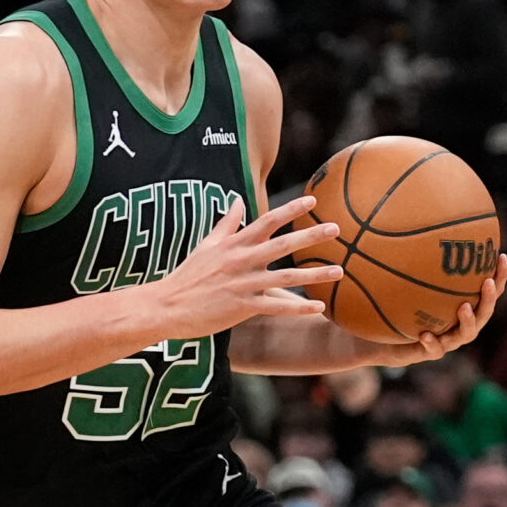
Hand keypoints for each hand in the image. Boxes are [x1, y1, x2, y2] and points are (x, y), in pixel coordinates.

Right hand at [147, 194, 338, 340]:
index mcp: (234, 244)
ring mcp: (243, 284)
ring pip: (286, 277)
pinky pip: (276, 307)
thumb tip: (237, 200)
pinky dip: (298, 307)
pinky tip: (319, 307)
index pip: (266, 221)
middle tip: (336, 228)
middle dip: (310, 236)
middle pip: (282, 245)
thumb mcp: (206, 245)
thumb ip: (226, 224)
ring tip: (339, 270)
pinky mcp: (242, 307)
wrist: (167, 305)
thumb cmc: (187, 276)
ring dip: (314, 274)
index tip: (312, 200)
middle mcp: (241, 261)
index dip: (290, 210)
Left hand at [383, 260, 506, 366]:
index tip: (502, 255)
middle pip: (485, 312)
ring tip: (464, 307)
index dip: (499, 275)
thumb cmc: (401, 306)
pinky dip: (431, 343)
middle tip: (487, 281)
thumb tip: (418, 223)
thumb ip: (417, 260)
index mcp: (464, 306)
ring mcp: (448, 340)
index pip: (489, 290)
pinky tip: (424, 334)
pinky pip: (433, 350)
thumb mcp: (407, 281)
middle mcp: (461, 324)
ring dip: (467, 321)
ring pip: (466, 334)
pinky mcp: (430, 353)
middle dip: (489, 297)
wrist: (385, 341)